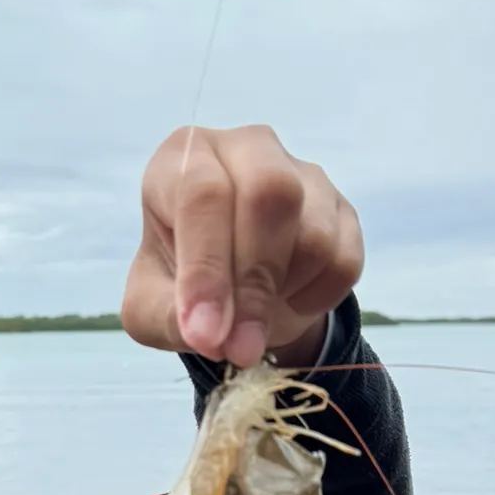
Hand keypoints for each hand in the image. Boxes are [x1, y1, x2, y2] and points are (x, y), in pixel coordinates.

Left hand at [121, 123, 363, 369]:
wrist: (231, 290)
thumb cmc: (177, 283)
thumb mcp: (149, 308)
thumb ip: (169, 317)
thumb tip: (211, 336)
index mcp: (183, 158)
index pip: (202, 194)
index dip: (207, 267)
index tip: (206, 333)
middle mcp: (245, 148)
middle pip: (269, 194)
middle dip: (254, 282)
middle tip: (240, 346)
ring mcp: (301, 172)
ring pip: (313, 232)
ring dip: (284, 291)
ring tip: (254, 311)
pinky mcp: (341, 208)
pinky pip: (345, 258)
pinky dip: (318, 297)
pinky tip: (288, 299)